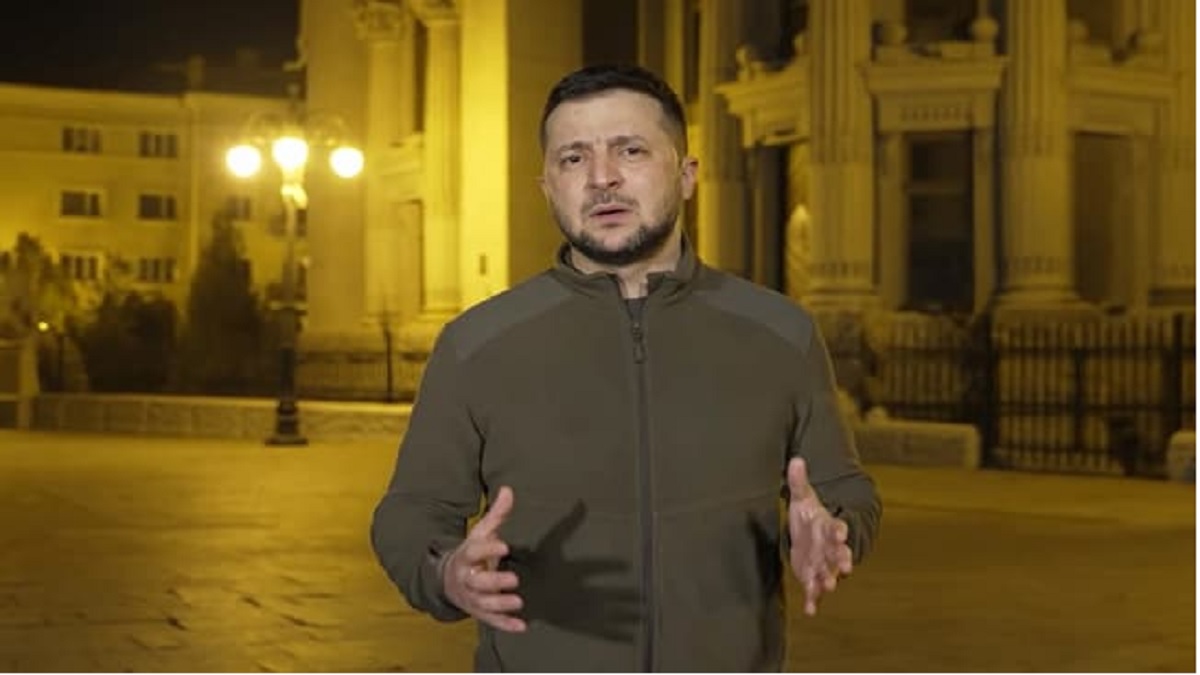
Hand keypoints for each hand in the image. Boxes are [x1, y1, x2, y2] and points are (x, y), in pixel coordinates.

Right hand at [441, 486, 526, 631]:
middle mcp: (466, 578)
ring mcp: (471, 598)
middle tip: (514, 579)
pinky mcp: (478, 612)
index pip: (474, 552)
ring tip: (518, 602)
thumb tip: (509, 489)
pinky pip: (491, 621)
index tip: (505, 546)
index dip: (488, 549)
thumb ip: (497, 515)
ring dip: (500, 605)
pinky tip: (521, 626)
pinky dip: (505, 625)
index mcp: (466, 556)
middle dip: (494, 582)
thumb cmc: (472, 553)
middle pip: (477, 582)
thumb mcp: (481, 533)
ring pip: (483, 603)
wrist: (447, 580)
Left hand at [787, 457, 852, 615]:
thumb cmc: (809, 515)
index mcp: (829, 527)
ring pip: (828, 574)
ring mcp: (823, 564)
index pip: (837, 528)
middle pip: (838, 554)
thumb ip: (799, 481)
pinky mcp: (814, 577)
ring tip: (827, 587)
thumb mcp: (802, 497)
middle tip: (845, 567)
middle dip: (841, 560)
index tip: (841, 533)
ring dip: (827, 580)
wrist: (813, 534)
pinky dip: (813, 600)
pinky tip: (809, 610)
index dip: (839, 531)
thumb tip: (796, 458)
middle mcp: (830, 548)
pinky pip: (815, 591)